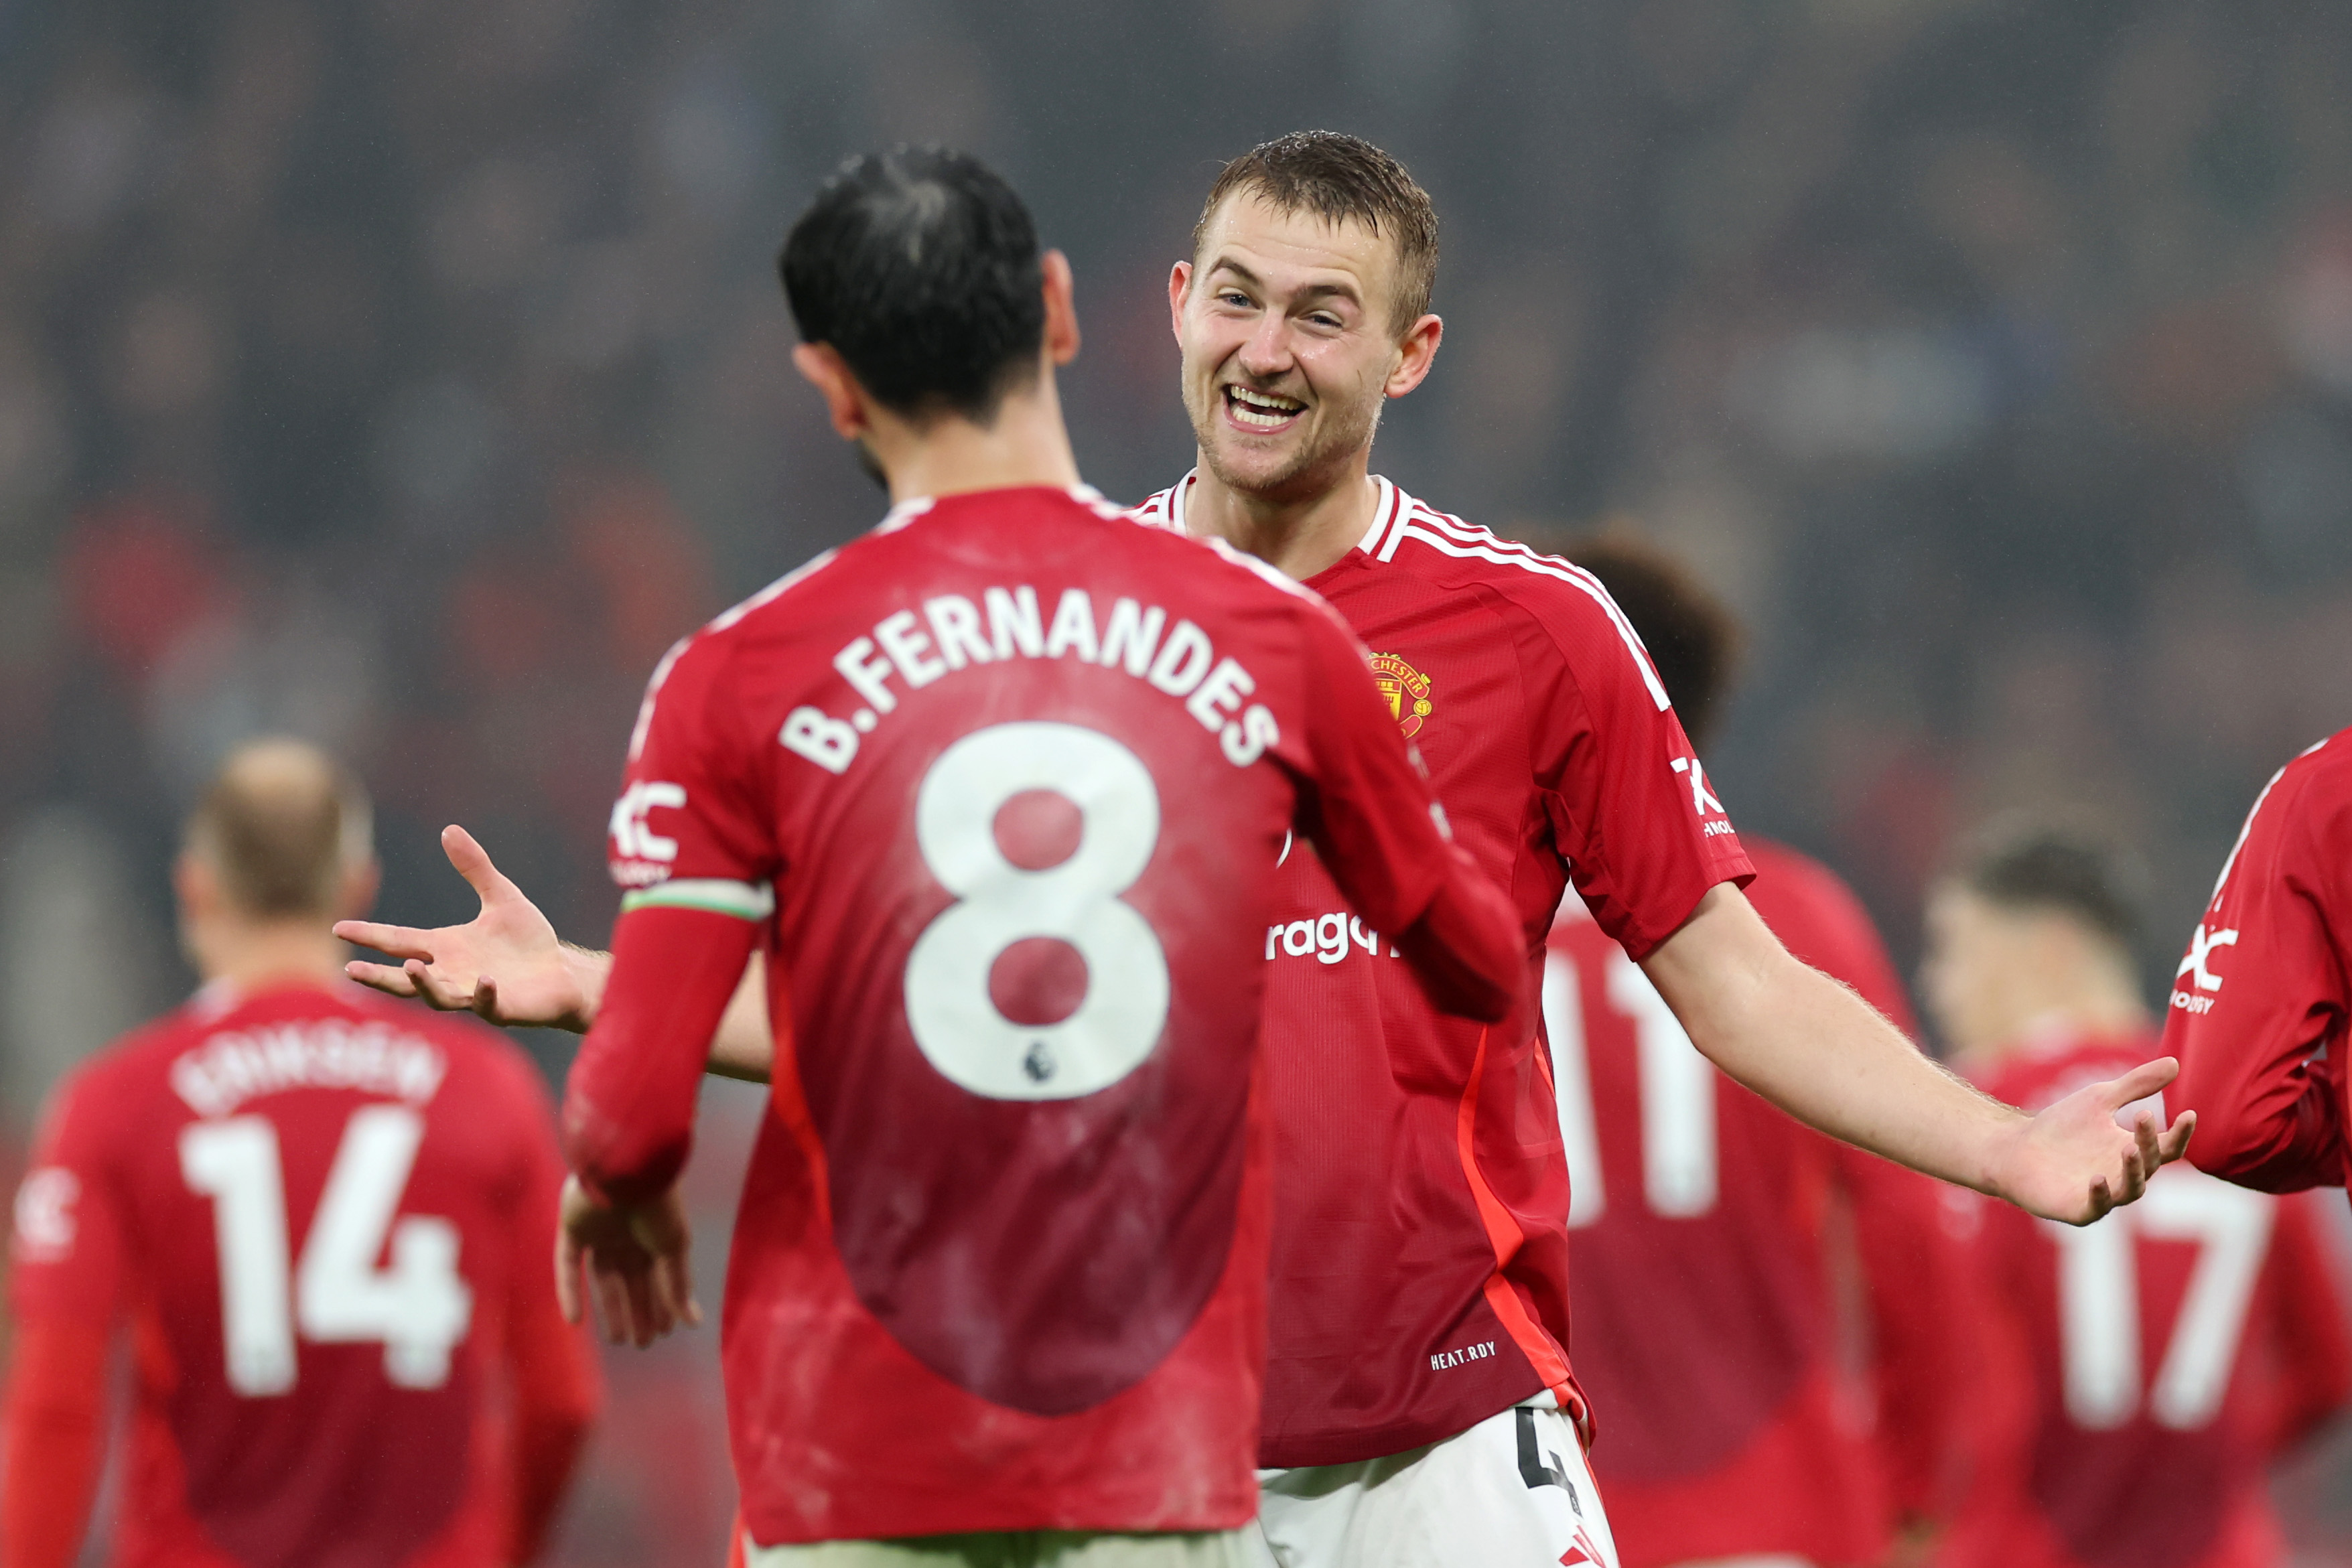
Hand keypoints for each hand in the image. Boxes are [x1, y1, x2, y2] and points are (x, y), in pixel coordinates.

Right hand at [335, 825, 601, 1031]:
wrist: (563, 972)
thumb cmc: (528, 941)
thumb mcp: (501, 896)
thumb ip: (474, 867)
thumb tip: (449, 829)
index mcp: (446, 948)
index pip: (399, 942)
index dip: (369, 935)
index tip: (337, 927)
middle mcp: (452, 974)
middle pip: (405, 978)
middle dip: (377, 976)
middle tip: (350, 969)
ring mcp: (473, 994)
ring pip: (438, 997)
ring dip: (425, 985)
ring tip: (413, 967)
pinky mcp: (502, 1008)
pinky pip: (487, 1005)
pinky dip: (482, 994)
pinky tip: (484, 980)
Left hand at [554, 1175, 699, 1346]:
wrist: (628, 1166)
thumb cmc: (659, 1202)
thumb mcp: (674, 1246)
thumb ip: (678, 1285)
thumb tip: (693, 1323)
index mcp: (653, 1233)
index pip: (657, 1276)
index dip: (660, 1304)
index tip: (664, 1332)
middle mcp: (626, 1233)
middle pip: (631, 1281)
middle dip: (638, 1311)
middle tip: (641, 1343)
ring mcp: (598, 1231)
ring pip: (602, 1278)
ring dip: (610, 1309)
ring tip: (618, 1339)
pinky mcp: (572, 1228)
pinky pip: (567, 1265)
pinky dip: (569, 1292)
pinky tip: (574, 1322)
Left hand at [1990, 1057, 2196, 1224]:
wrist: (2016, 1148)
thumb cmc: (2063, 1126)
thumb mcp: (2100, 1099)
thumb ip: (2135, 1085)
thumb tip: (2175, 1063)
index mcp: (2135, 1152)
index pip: (2168, 1147)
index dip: (2180, 1133)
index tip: (2188, 1113)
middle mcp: (2125, 1177)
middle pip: (2151, 1164)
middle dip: (2149, 1142)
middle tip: (2144, 1116)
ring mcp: (2104, 1196)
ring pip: (2130, 1190)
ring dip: (2133, 1171)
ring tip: (2128, 1148)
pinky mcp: (2078, 1210)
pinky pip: (2095, 1208)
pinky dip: (2099, 1195)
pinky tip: (2096, 1177)